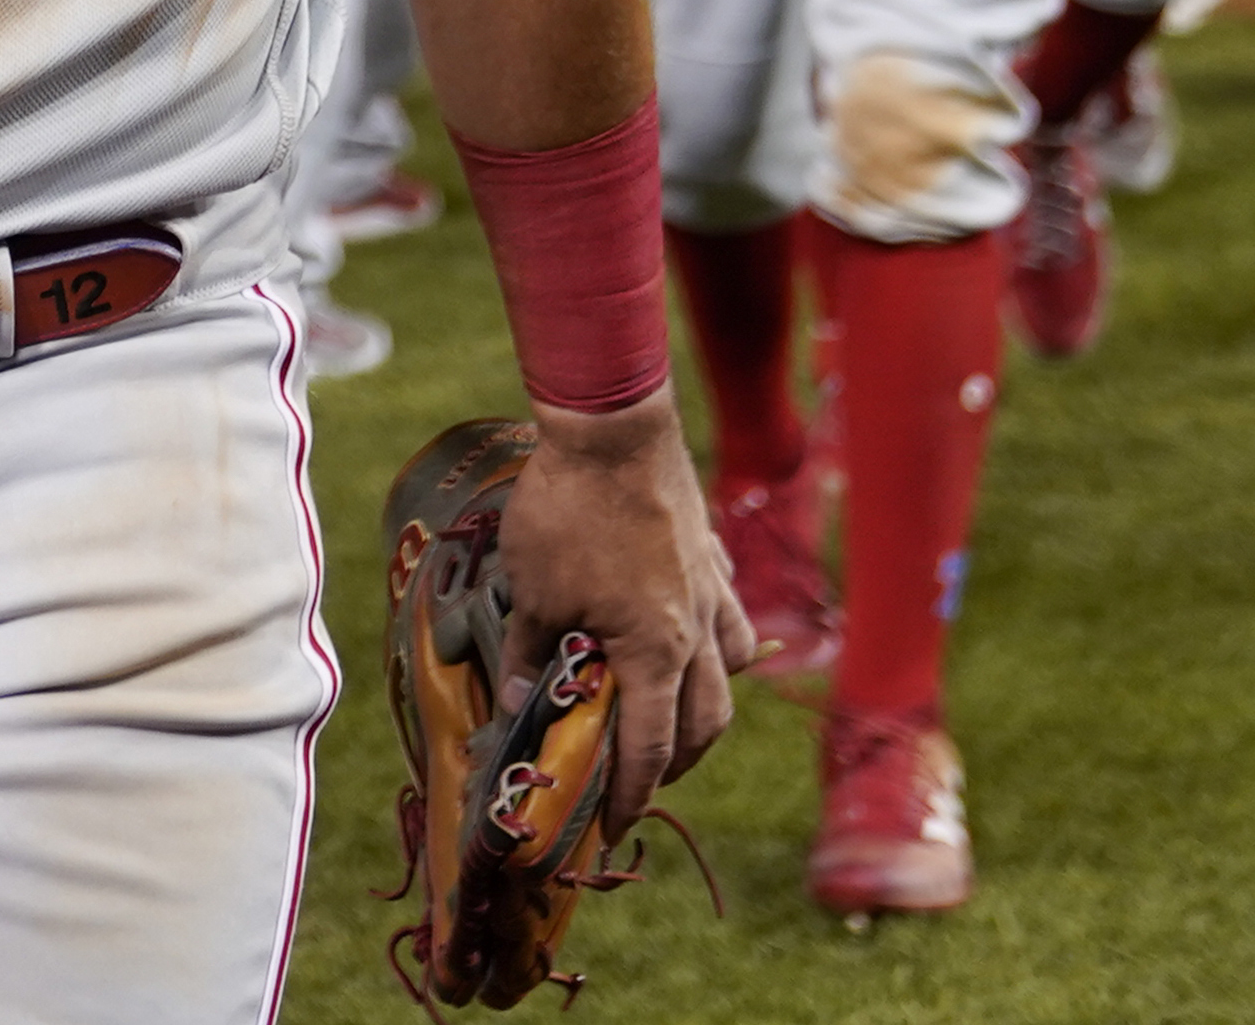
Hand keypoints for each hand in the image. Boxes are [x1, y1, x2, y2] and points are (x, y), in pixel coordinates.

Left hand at [490, 390, 748, 843]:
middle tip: (640, 776)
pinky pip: (728, 615)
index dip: (632, 794)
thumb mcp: (533, 590)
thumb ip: (534, 651)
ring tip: (673, 716)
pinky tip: (690, 636)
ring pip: (731, 670)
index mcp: (654, 654)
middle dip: (675, 760)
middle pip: (705, 721)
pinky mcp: (711, 555)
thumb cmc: (567, 512)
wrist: (612, 429)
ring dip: (706, 705)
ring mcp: (713, 591)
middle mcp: (698, 632)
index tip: (614, 824)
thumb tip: (523, 699)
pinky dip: (717, 642)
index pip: (650, 747)